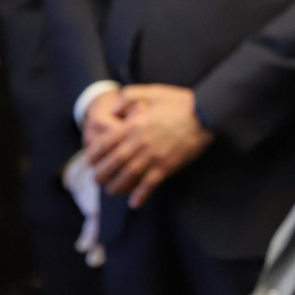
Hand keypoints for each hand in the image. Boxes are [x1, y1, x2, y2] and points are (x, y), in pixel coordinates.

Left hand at [88, 85, 214, 207]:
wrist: (205, 114)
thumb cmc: (179, 102)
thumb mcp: (150, 91)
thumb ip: (128, 97)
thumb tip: (114, 110)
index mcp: (133, 125)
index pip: (105, 144)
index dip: (94, 155)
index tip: (90, 161)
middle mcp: (139, 143)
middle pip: (112, 164)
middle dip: (101, 174)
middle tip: (97, 180)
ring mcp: (153, 157)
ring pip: (127, 177)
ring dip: (116, 187)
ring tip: (111, 191)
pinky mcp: (167, 166)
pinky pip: (150, 184)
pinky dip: (141, 195)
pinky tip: (135, 203)